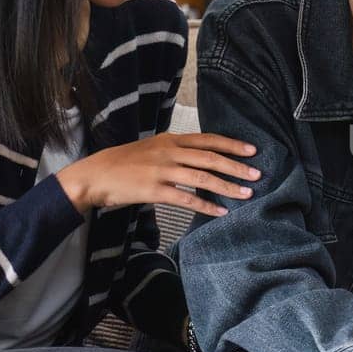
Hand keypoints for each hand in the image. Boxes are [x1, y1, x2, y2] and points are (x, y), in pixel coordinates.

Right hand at [56, 132, 258, 216]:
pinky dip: (206, 205)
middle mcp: (169, 152)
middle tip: (257, 173)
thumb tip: (200, 157)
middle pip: (210, 158)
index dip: (231, 144)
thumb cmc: (123, 163)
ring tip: (246, 193)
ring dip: (227, 186)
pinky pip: (186, 198)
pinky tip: (221, 212)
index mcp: (170, 140)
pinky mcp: (154, 190)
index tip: (252, 150)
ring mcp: (162, 171)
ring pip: (202, 178)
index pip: (207, 140)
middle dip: (236, 166)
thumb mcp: (151, 148)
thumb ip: (175, 150)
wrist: (94, 176)